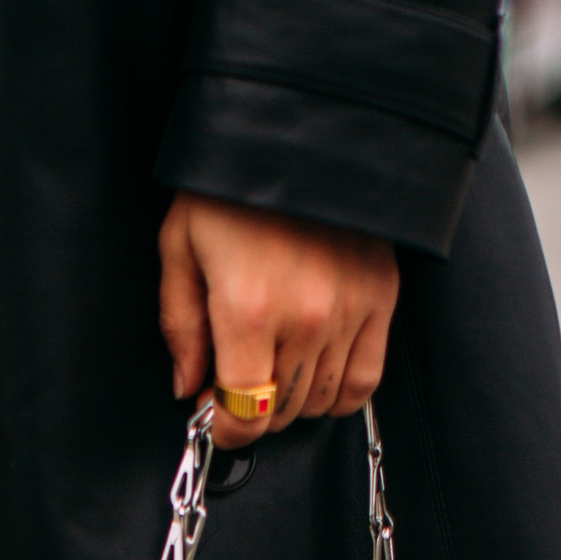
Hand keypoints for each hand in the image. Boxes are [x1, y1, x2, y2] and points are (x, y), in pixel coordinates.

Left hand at [157, 191, 399, 450]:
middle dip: (251, 413)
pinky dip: (339, 393)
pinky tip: (315, 378)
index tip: (213, 418)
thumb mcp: (180, 246)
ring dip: (291, 402)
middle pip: (280, 412)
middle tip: (236, 387)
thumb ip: (181, 327)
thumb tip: (187, 387)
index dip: (225, 429)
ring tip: (272, 372)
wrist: (293, 130)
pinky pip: (365, 379)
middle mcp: (305, 319)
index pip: (244, 413)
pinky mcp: (380, 296)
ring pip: (320, 402)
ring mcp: (349, 310)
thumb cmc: (228, 183)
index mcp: (249, 310)